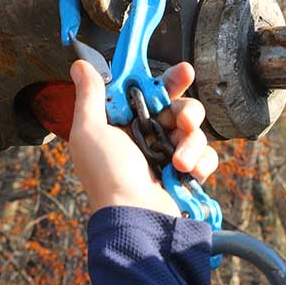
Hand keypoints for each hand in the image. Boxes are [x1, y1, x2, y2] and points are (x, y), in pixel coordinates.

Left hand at [68, 60, 218, 217]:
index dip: (166, 81)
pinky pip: (205, 155)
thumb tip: (80, 64)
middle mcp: (147, 136)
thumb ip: (89, 96)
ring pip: (194, 130)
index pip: (148, 92)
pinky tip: (189, 173)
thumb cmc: (108, 177)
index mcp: (124, 123)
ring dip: (191, 143)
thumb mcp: (90, 132)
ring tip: (179, 162)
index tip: (183, 73)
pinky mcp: (187, 173)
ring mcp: (168, 155)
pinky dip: (201, 162)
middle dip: (187, 111)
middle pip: (177, 107)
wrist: (136, 220)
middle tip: (186, 121)